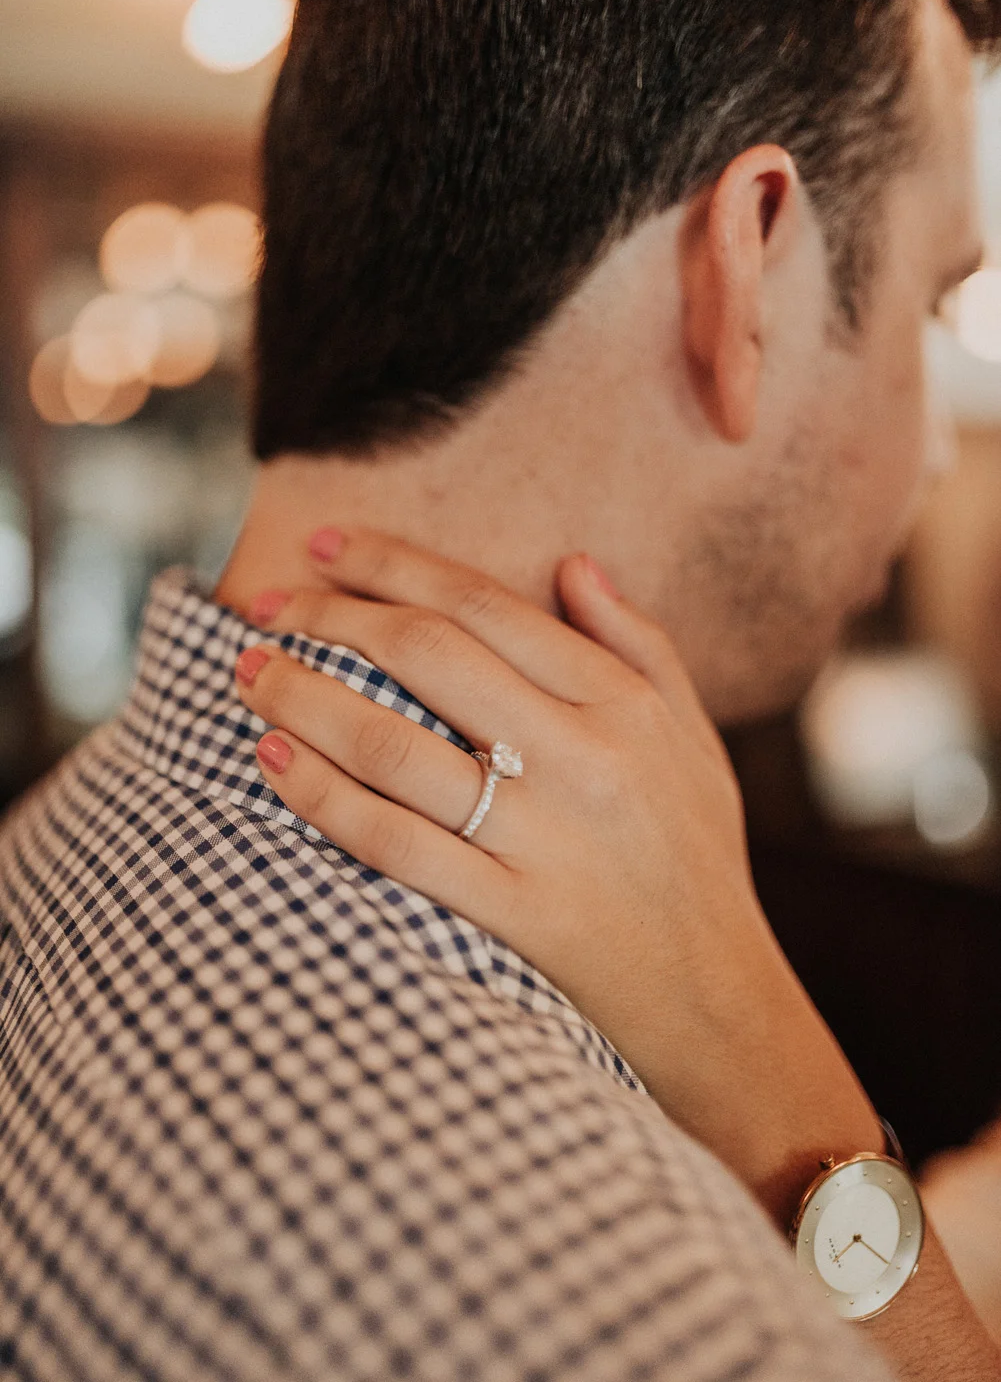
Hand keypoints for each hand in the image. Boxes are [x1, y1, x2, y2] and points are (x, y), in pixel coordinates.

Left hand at [234, 528, 880, 1221]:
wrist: (719, 1002)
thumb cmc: (697, 859)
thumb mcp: (693, 738)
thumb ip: (639, 644)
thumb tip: (573, 564)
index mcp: (623, 704)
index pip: (486, 606)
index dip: (394, 563)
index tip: (328, 541)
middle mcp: (582, 758)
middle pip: (429, 655)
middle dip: (332, 616)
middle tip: (268, 605)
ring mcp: (542, 839)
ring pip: (395, 744)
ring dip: (306, 698)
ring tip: (249, 674)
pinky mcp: (510, 914)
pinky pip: (394, 843)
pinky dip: (322, 797)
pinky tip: (274, 760)